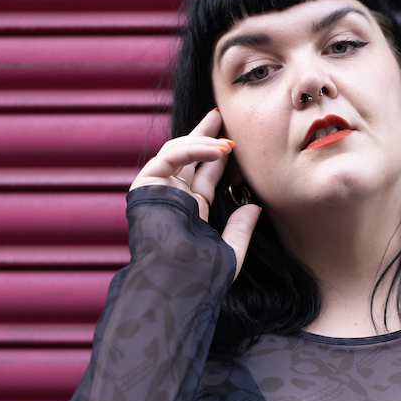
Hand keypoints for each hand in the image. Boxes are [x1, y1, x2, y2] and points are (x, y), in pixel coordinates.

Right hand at [129, 108, 260, 278]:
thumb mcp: (230, 251)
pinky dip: (192, 149)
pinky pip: (169, 157)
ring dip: (202, 141)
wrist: (175, 284)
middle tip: (220, 116)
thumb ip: (240, 229)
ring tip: (229, 140)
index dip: (218, 156)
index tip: (235, 143)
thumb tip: (255, 207)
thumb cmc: (200, 277)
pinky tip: (217, 149)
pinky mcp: (146, 186)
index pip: (204, 175)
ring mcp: (158, 191)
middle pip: (188, 157)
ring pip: (177, 152)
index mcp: (190, 212)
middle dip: (204, 135)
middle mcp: (173, 198)